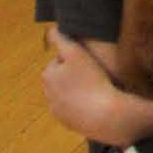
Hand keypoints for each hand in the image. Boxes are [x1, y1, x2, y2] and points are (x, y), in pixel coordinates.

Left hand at [42, 32, 144, 146]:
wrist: (104, 115)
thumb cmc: (91, 80)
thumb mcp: (76, 52)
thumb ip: (61, 38)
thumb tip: (51, 30)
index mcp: (48, 75)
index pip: (60, 60)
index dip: (76, 58)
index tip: (90, 62)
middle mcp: (47, 93)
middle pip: (63, 77)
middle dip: (74, 75)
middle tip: (94, 75)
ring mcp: (57, 110)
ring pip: (68, 93)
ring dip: (78, 90)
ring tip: (95, 89)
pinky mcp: (67, 122)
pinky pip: (73, 109)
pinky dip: (80, 106)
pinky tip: (94, 103)